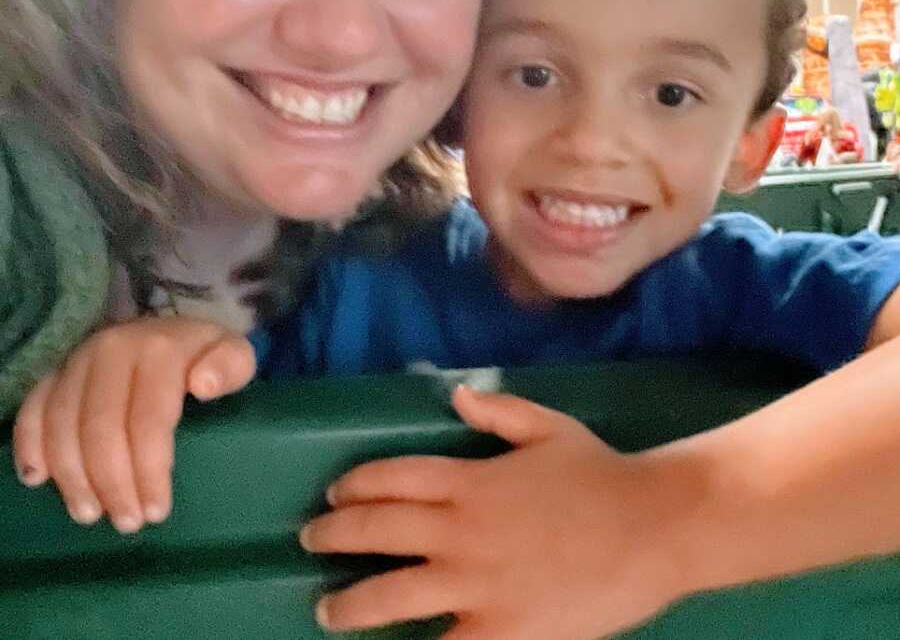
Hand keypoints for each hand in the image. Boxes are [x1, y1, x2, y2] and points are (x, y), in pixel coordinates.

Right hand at [12, 317, 255, 533]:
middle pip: (100, 427)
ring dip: (72, 477)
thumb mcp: (235, 357)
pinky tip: (37, 479)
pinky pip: (31, 410)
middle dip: (112, 483)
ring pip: (62, 424)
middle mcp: (111, 350)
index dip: (149, 469)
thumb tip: (203, 386)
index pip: (148, 418)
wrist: (173, 332)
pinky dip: (29, 445)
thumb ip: (230, 367)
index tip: (157, 510)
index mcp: (158, 349)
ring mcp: (78, 360)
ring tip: (90, 514)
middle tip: (128, 522)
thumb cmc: (206, 357)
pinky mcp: (55, 372)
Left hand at [301, 386, 691, 639]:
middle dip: (335, 535)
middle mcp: (462, 531)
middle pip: (379, 531)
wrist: (652, 529)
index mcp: (471, 481)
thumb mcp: (548, 427)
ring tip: (326, 610)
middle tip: (311, 539)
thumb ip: (497, 411)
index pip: (394, 478)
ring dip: (351, 604)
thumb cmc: (599, 474)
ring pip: (393, 596)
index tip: (335, 494)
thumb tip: (453, 397)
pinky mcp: (501, 633)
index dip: (356, 485)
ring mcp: (477, 586)